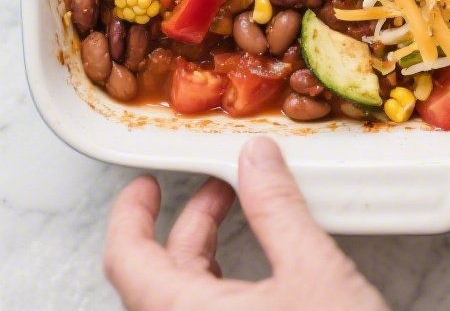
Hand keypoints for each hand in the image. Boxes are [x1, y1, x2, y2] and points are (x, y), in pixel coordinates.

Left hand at [104, 137, 388, 310]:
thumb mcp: (313, 273)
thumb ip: (277, 209)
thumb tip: (256, 161)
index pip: (126, 260)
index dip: (131, 214)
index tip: (147, 185)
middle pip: (158, 278)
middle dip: (190, 223)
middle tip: (217, 188)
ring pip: (184, 303)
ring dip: (208, 257)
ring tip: (243, 218)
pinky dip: (223, 291)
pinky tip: (259, 275)